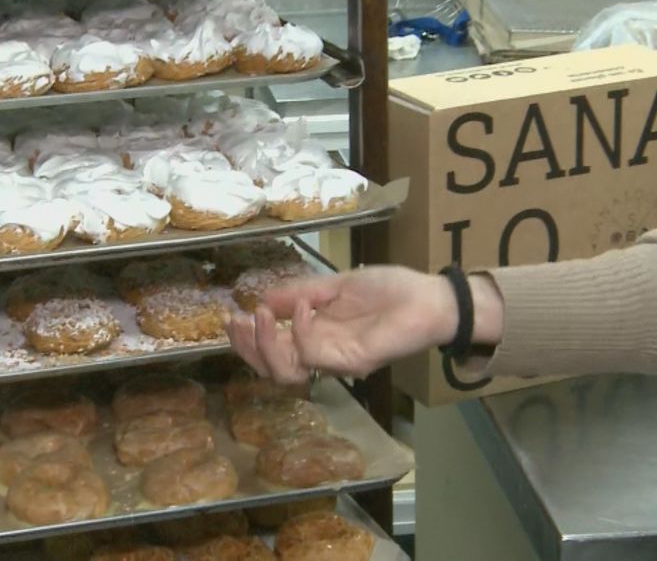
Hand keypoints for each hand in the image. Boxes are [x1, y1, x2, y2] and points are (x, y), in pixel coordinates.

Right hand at [225, 266, 502, 383]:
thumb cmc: (388, 290)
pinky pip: (314, 356)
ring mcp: (335, 361)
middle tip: (237, 322)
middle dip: (246, 347)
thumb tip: (261, 298)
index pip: (270, 349)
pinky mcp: (352, 362)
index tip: (229, 316)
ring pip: (286, 373)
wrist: (428, 298)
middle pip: (269, 368)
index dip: (245, 339)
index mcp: (314, 337)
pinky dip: (301, 331)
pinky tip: (304, 307)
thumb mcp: (335, 284)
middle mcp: (320, 355)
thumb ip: (299, 293)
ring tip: (261, 315)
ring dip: (266, 344)